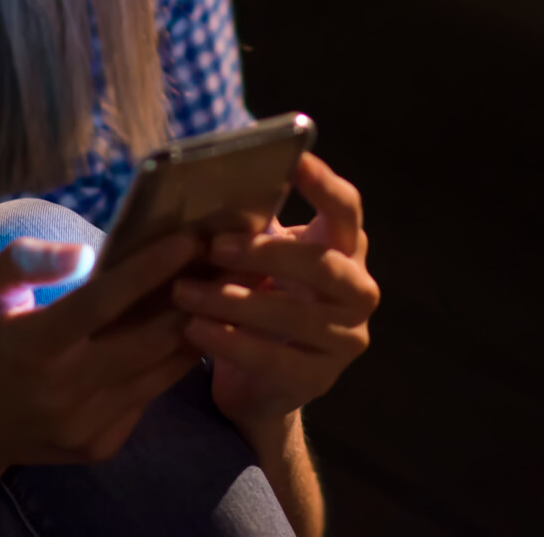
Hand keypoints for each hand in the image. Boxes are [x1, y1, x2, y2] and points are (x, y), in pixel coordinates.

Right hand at [0, 229, 205, 473]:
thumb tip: (86, 251)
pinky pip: (145, 400)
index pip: (101, 302)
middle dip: (189, 300)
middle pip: (145, 342)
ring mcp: (83, 426)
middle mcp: (62, 390)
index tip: (189, 239)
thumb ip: (26, 262)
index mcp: (32, 345)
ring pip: (157, 374)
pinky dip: (166, 366)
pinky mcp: (98, 447)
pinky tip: (180, 334)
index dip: (148, 270)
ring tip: (214, 292)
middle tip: (220, 262)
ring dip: (192, 332)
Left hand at [172, 152, 377, 436]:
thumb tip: (212, 184)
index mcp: (345, 249)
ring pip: (295, 316)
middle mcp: (359, 291)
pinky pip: (275, 359)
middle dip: (266, 254)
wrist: (263, 382)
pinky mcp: (321, 379)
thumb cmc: (261, 300)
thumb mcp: (260, 258)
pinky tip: (195, 330)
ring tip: (184, 292)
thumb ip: (251, 225)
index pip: (347, 210)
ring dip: (234, 302)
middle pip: (324, 266)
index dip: (325, 185)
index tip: (296, 160)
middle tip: (213, 247)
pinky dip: (231, 342)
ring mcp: (347, 339)